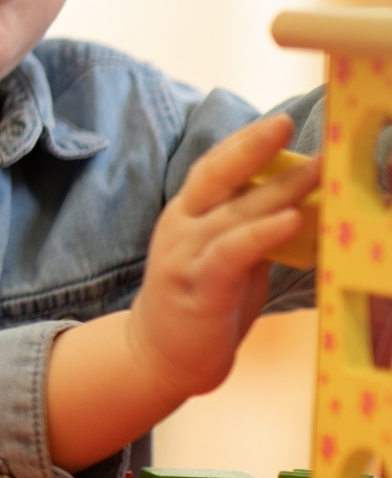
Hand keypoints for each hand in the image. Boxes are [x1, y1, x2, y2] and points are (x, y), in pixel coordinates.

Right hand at [129, 114, 317, 400]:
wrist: (159, 356)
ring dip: (280, 190)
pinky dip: (262, 234)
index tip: (282, 120)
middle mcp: (181, 227)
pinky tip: (291, 220)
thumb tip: (302, 204)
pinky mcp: (197, 288)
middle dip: (253, 146)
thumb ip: (253, 231)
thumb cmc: (204, 304)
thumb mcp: (228, 258)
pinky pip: (232, 254)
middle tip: (290, 121)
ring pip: (234, 213)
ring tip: (318, 171)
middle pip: (216, 175)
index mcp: (187, 215)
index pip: (214, 167)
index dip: (245, 142)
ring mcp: (185, 256)